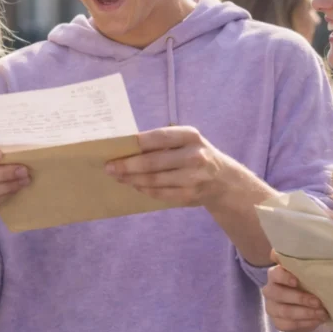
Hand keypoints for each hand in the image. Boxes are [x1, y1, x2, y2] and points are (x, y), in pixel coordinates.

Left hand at [105, 126, 229, 206]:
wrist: (224, 180)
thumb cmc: (194, 154)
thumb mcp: (185, 141)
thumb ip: (161, 142)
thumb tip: (125, 146)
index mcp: (190, 136)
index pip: (158, 137)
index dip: (135, 143)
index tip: (114, 147)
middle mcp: (194, 156)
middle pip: (153, 162)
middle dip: (127, 165)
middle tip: (109, 167)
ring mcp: (193, 178)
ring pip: (154, 180)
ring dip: (132, 179)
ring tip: (118, 177)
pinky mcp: (190, 195)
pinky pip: (160, 193)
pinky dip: (144, 189)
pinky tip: (134, 185)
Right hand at [263, 250, 331, 331]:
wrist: (309, 307)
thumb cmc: (310, 284)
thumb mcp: (311, 272)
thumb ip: (309, 262)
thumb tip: (320, 245)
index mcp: (277, 274)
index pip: (274, 273)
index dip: (283, 277)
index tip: (296, 280)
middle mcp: (270, 289)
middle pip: (277, 294)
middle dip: (299, 299)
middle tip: (318, 302)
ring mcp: (271, 306)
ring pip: (283, 311)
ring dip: (304, 313)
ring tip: (321, 313)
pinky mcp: (276, 322)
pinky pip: (286, 324)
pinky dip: (303, 323)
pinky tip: (316, 320)